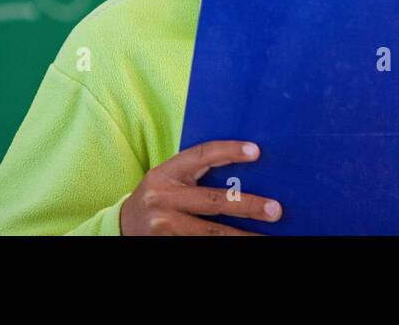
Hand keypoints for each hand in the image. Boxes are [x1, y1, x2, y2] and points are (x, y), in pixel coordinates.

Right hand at [120, 140, 282, 234]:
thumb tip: (244, 171)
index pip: (201, 156)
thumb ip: (196, 173)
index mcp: (166, 173)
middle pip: (213, 201)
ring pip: (210, 234)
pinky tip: (242, 245)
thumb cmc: (159, 196)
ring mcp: (163, 226)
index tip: (256, 151)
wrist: (123, 226)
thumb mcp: (170, 178)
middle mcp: (163, 198)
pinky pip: (199, 246)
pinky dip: (223, 247)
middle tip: (275, 210)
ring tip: (267, 238)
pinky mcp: (165, 244)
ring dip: (241, 237)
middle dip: (247, 206)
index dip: (229, 151)